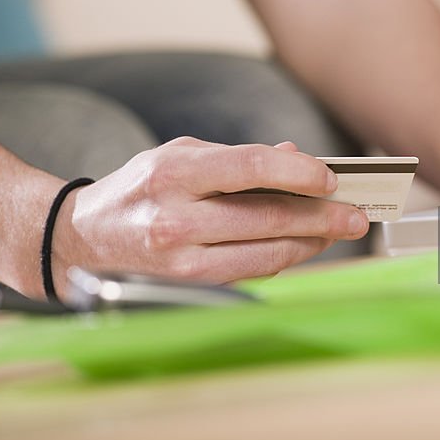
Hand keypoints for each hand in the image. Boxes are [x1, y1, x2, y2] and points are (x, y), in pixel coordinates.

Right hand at [50, 137, 368, 293]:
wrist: (84, 238)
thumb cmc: (141, 188)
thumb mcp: (181, 154)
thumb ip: (238, 157)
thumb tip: (296, 159)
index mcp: (174, 173)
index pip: (249, 169)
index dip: (298, 174)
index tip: (331, 179)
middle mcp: (175, 218)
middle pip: (266, 218)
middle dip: (320, 217)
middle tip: (355, 215)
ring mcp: (181, 259)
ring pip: (265, 253)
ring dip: (311, 243)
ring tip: (339, 231)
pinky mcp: (189, 285)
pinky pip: (250, 271)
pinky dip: (284, 257)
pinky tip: (304, 245)